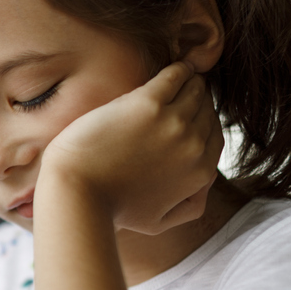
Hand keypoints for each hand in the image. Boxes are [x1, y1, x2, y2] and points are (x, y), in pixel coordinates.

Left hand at [41, 62, 223, 234]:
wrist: (76, 191)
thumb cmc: (109, 208)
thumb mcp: (159, 221)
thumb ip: (190, 206)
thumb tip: (206, 184)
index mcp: (200, 172)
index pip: (215, 136)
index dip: (204, 123)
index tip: (192, 115)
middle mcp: (193, 145)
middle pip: (207, 111)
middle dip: (198, 101)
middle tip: (187, 92)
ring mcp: (173, 122)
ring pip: (195, 90)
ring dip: (190, 82)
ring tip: (182, 78)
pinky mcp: (147, 103)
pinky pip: (176, 75)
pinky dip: (179, 70)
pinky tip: (175, 68)